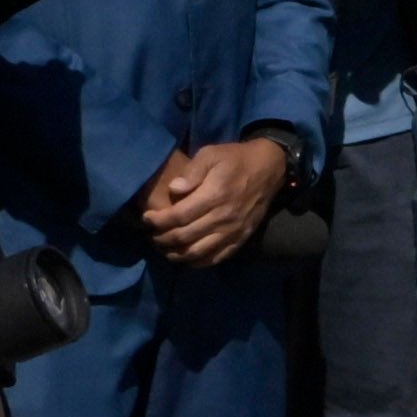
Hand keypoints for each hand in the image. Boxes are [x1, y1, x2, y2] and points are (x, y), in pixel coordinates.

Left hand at [130, 134, 288, 265]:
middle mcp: (223, 218)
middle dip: (161, 239)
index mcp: (214, 195)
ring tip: (163, 248)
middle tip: (151, 235)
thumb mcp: (212, 153)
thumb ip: (192, 170)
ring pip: (197, 253)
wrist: (269, 168)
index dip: (158, 221)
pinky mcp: (240, 239)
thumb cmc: (235, 159)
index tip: (147, 218)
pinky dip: (196, 262)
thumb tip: (174, 189)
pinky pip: (215, 258)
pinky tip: (185, 257)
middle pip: (184, 237)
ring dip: (175, 254)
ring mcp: (233, 231)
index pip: (178, 216)